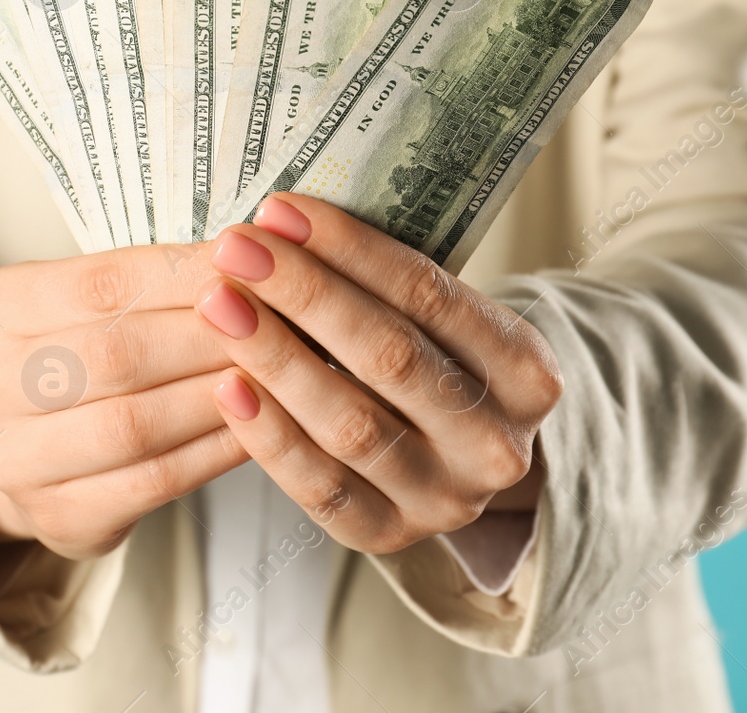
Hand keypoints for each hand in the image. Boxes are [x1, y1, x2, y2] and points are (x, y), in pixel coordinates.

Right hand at [0, 244, 246, 559]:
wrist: (32, 457)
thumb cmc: (73, 361)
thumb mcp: (80, 304)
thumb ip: (146, 282)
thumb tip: (255, 252)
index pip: (101, 284)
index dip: (187, 274)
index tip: (258, 263)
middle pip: (118, 355)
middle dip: (211, 335)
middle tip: (282, 320)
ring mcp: (12, 463)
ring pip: (136, 424)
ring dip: (219, 395)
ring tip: (277, 370)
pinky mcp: (57, 519)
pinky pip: (154, 481)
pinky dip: (215, 450)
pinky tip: (258, 426)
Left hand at [196, 194, 562, 554]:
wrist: (459, 463)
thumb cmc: (436, 363)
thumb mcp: (448, 322)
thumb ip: (389, 285)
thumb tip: (287, 224)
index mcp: (527, 371)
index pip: (432, 295)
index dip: (351, 249)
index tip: (282, 210)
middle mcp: (497, 443)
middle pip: (391, 358)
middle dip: (306, 295)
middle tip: (239, 250)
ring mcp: (445, 500)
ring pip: (352, 424)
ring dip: (276, 357)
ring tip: (219, 305)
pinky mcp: (387, 536)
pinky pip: (322, 487)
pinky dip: (270, 435)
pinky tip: (226, 386)